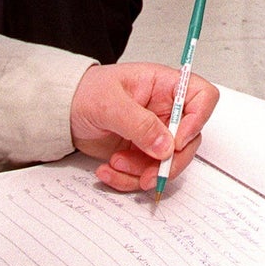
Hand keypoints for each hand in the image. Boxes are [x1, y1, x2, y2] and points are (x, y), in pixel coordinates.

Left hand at [70, 64, 218, 190]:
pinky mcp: (141, 153)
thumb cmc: (86, 92)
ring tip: (116, 164)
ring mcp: (154, 133)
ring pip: (168, 162)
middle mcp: (164, 110)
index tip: (177, 140)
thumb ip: (139, 123)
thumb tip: (165, 146)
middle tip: (149, 172)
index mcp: (163, 86)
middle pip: (190, 139)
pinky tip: (108, 170)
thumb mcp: (109, 102)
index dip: (197, 119)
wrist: (63, 110)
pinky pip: (146, 173)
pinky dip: (128, 179)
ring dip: (143, 172)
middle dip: (170, 162)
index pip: (201, 96)